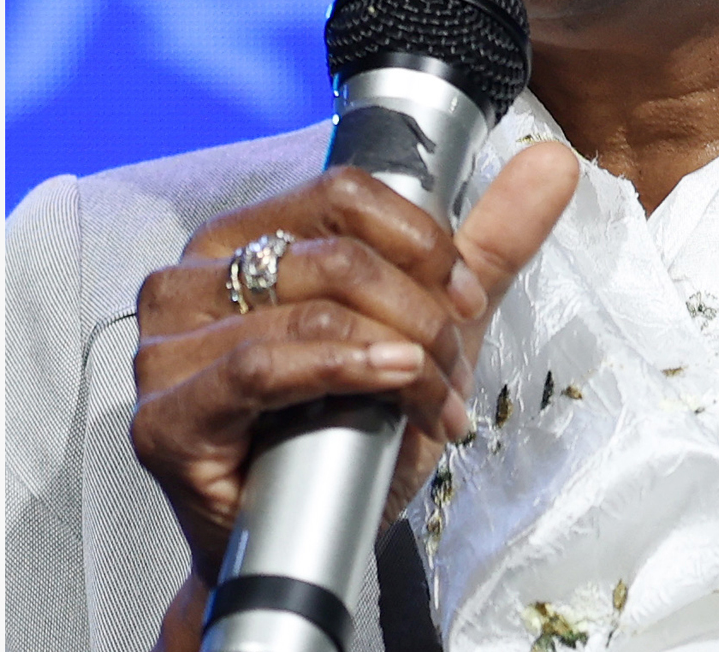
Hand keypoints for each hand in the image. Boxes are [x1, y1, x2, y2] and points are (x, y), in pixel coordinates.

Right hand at [129, 142, 578, 625]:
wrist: (297, 555)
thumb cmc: (340, 439)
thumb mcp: (425, 330)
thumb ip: (484, 246)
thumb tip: (553, 162)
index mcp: (235, 242)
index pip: (340, 196)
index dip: (422, 242)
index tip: (464, 299)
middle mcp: (187, 280)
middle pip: (336, 255)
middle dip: (423, 315)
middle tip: (454, 370)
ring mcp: (165, 348)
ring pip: (313, 311)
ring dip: (402, 358)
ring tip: (435, 405)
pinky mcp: (165, 416)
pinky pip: (262, 367)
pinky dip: (343, 371)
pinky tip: (393, 385)